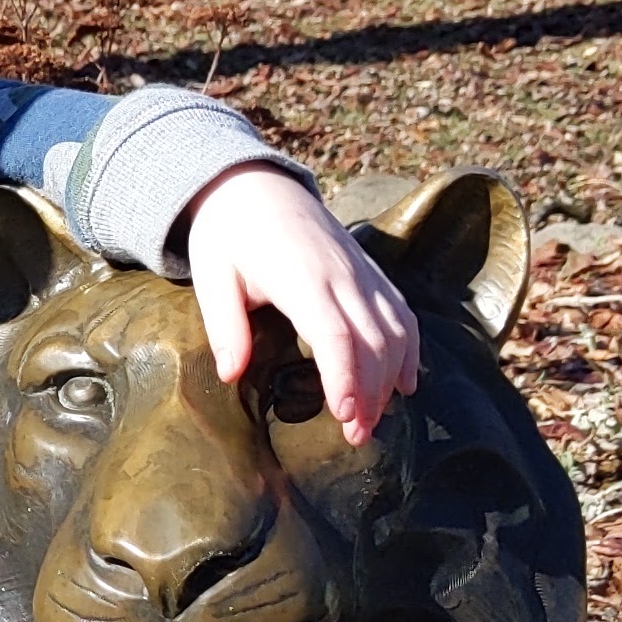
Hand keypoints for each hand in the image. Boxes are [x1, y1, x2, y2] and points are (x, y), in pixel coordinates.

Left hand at [181, 164, 420, 446]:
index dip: (346, 377)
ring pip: (396, 330)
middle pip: (373, 341)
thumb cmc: (227, 233)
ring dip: (392, 379)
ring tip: (374, 421)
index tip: (345, 415)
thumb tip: (231, 375)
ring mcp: (362, 271)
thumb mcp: (211, 276)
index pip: (336, 334)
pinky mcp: (370, 271)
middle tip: (356, 438)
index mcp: (302, 277)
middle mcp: (342, 275)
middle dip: (371, 393)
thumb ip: (225, 325)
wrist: (255, 184)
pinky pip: (402, 313)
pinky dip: (410, 350)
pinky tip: (405, 384)